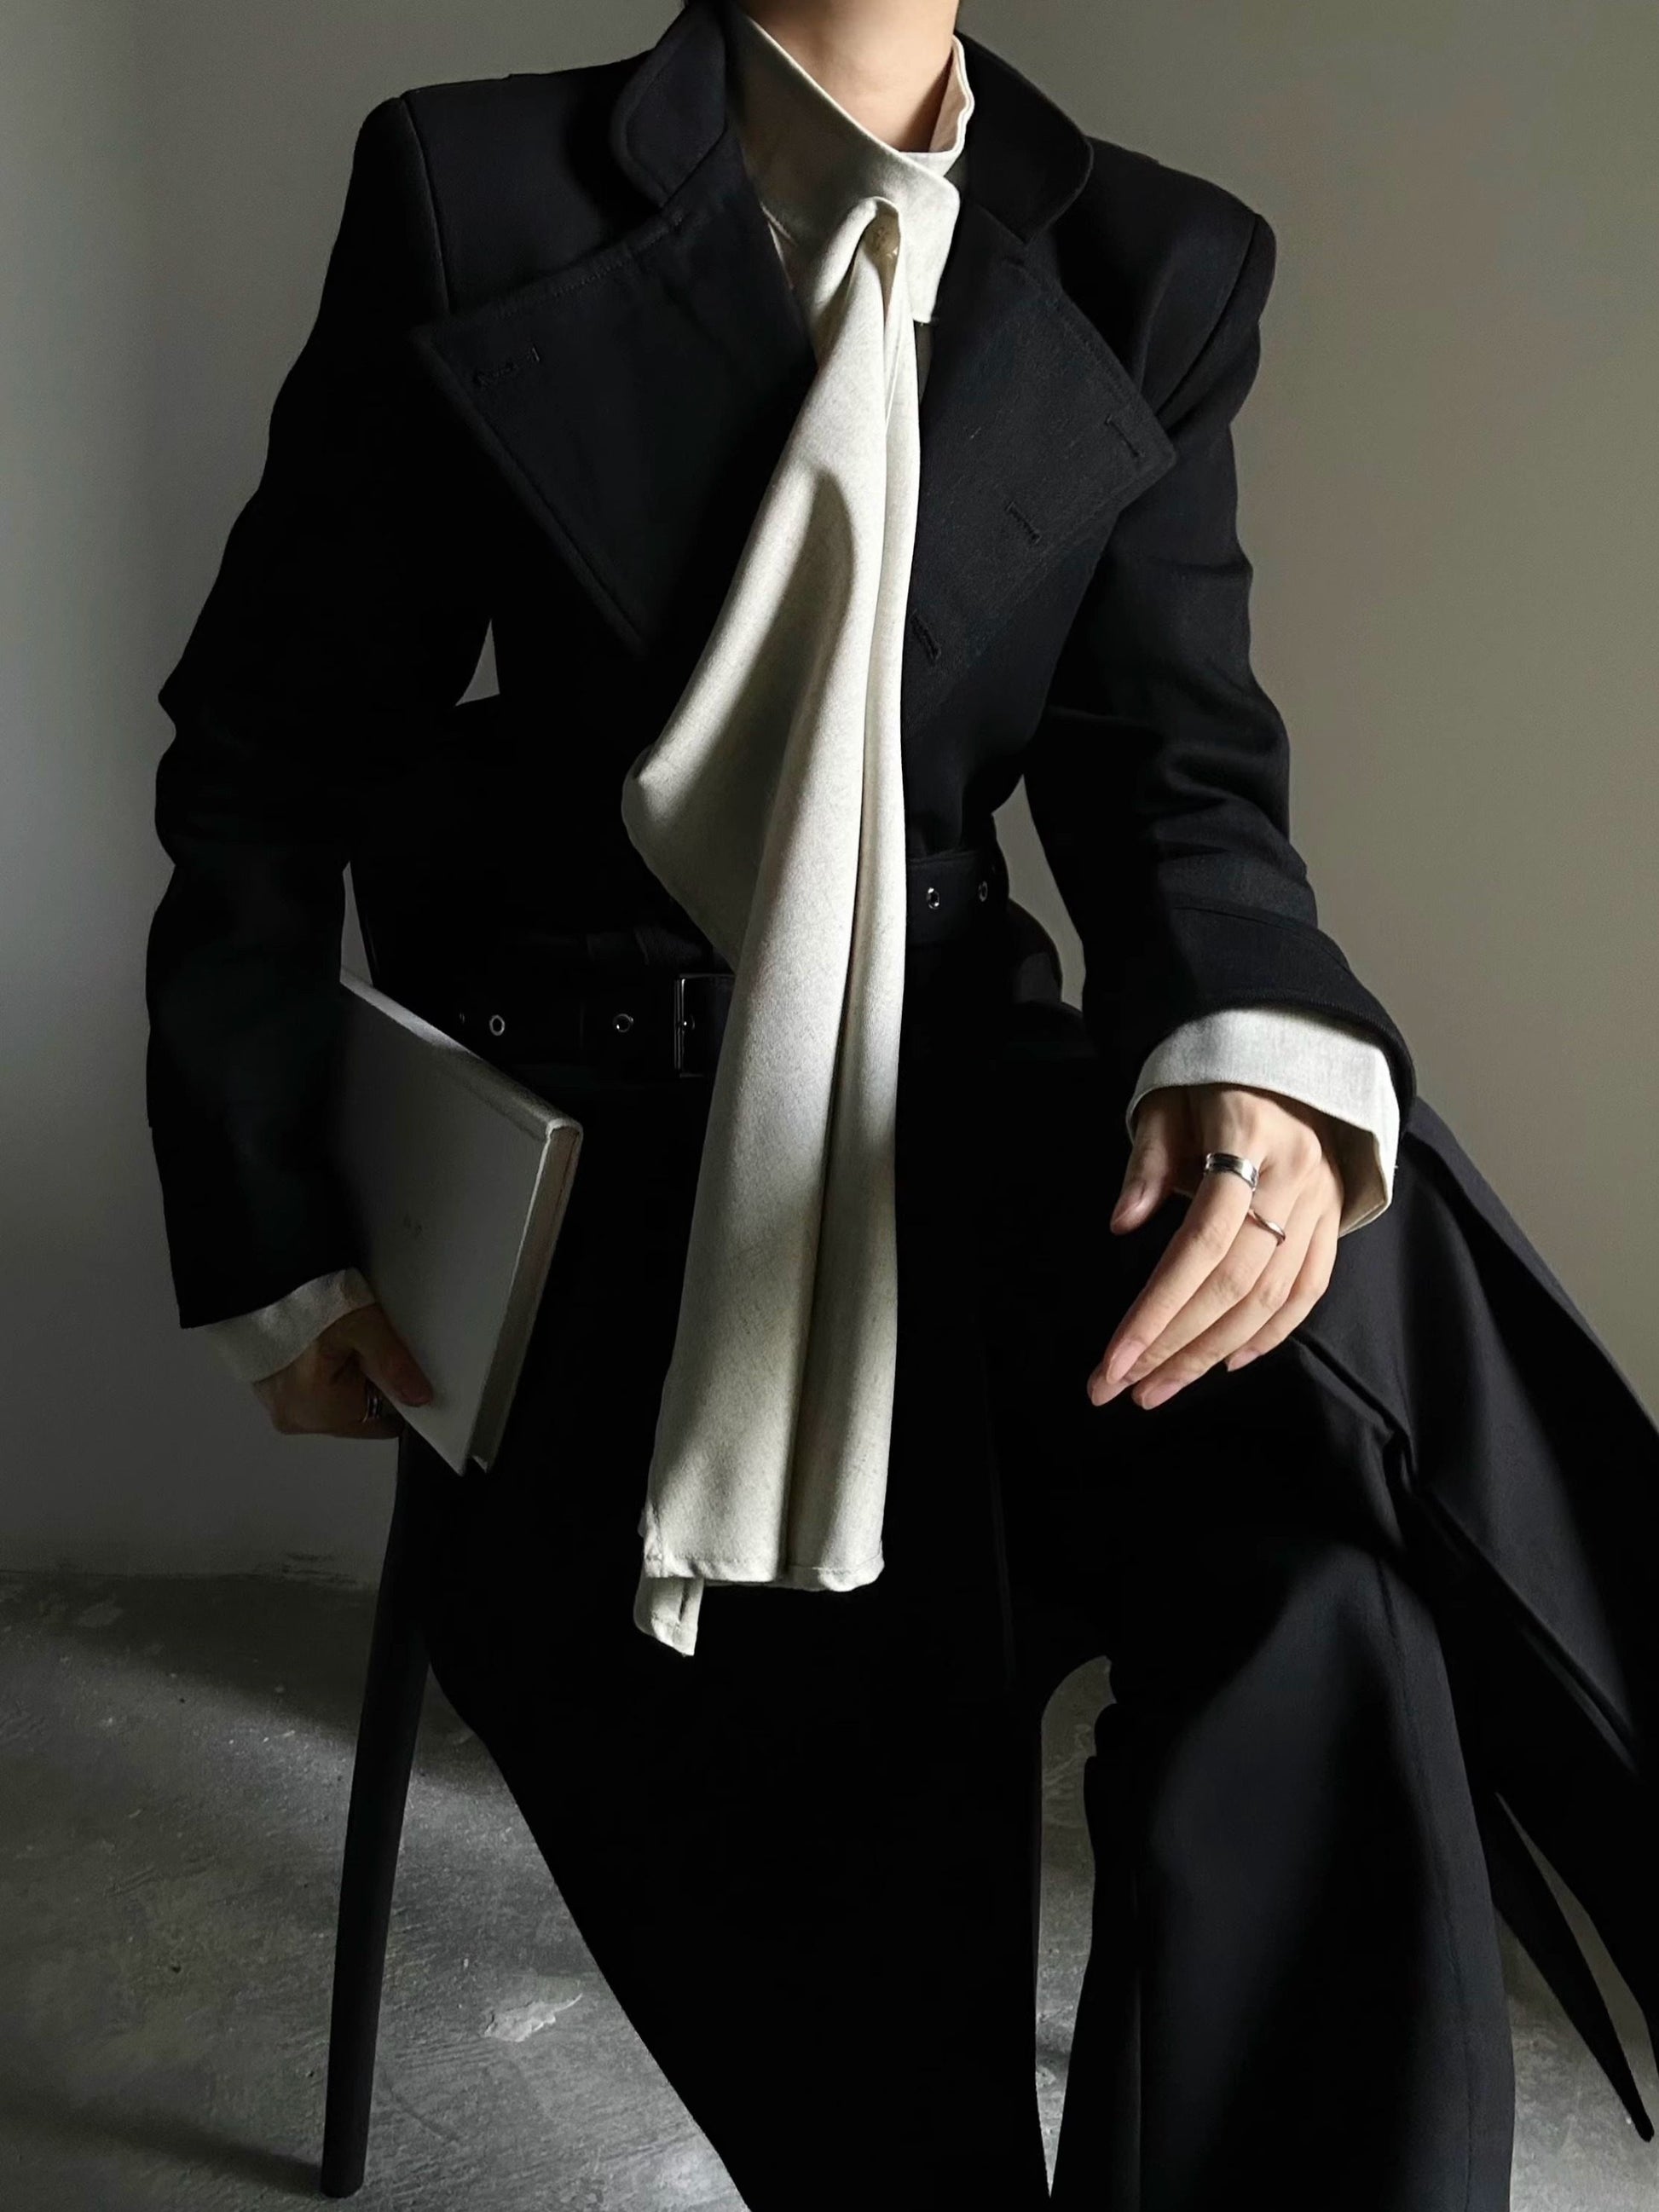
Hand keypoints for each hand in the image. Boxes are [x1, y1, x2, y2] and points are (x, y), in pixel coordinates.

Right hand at [253, 1302, 431, 1438]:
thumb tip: (419, 1397)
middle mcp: (297, 1419)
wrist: (261, 1278)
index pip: (381, 1424)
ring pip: (335, 1402)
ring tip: (339, 1341)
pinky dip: (323, 1372)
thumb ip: (393, 1364)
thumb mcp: (362, 1326)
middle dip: (368, 1384)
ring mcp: (279, 1406)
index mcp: (322, 1412)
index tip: (394, 1364)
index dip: (395, 1394)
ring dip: (345, 1377)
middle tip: (361, 1345)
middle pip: (357, 1414)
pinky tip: (320, 1344)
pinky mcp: (269, 1390)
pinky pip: (311, 1391)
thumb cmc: (305, 1301)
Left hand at [1086, 1083, 1344, 1410]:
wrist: (1284, 1050)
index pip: (1202, 1241)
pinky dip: (1267, 1335)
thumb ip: (1147, 1161)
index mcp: (1249, 1136)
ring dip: (1209, 1354)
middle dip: (1173, 1346)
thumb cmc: (1210, 1077)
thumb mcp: (1166, 1101)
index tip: (1114, 1358)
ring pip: (1270, 1299)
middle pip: (1234, 1283)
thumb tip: (1123, 1223)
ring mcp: (1322, 1201)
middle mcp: (1296, 1175)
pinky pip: (1308, 1291)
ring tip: (1156, 1388)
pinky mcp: (1335, 1218)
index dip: (1158, 1308)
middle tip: (1118, 1388)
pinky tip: (1223, 1364)